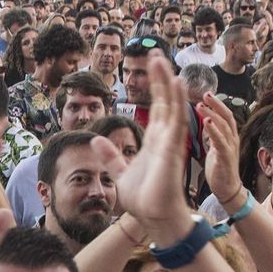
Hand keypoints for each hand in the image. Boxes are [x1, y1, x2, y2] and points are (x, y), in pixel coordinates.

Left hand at [94, 55, 192, 242]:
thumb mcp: (119, 172)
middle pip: (165, 100)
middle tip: (155, 53)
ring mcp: (171, 142)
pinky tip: (175, 83)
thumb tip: (96, 140)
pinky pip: (177, 121)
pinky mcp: (173, 150)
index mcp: (155, 141)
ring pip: (172, 105)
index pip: (158, 106)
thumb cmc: (143, 199)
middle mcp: (165, 138)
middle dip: (161, 76)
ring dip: (167, 82)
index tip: (152, 65)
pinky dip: (176, 102)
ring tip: (161, 59)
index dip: (156, 85)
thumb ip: (111, 156)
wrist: (153, 218)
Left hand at [196, 92, 242, 205]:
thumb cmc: (220, 170)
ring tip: (200, 105)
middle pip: (227, 115)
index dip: (217, 104)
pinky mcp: (226, 156)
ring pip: (223, 125)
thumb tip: (206, 123)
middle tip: (205, 93)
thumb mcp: (215, 148)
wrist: (227, 190)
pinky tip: (207, 121)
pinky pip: (220, 140)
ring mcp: (230, 147)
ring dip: (212, 113)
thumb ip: (213, 135)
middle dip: (216, 103)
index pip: (225, 115)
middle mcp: (232, 139)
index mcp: (228, 137)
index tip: (206, 94)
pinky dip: (214, 129)